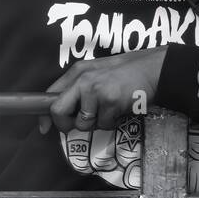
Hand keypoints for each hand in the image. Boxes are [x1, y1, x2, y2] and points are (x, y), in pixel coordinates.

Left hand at [40, 47, 167, 136]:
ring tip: (109, 109)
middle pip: (58, 111)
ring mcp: (95, 90)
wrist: (154, 69)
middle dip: (66, 125)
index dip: (45, 115)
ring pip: (84, 124)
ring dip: (97, 123)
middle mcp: (82, 80)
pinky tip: (120, 109)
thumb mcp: (97, 72)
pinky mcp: (110, 101)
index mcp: (77, 72)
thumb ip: (79, 88)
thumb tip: (63, 112)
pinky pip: (104, 124)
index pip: (50, 94)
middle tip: (79, 125)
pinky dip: (112, 122)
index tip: (44, 128)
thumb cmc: (126, 73)